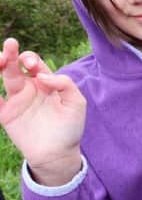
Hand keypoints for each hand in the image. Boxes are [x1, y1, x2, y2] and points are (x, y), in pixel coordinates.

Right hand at [0, 38, 84, 184]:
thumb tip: (41, 76)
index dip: (31, 59)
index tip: (32, 66)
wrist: (58, 154)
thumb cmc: (70, 127)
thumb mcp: (76, 103)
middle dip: (11, 53)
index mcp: (46, 83)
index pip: (34, 63)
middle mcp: (29, 88)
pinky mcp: (6, 115)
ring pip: (4, 77)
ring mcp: (16, 100)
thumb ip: (64, 84)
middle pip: (15, 65)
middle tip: (9, 46)